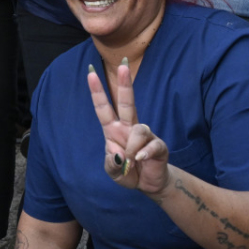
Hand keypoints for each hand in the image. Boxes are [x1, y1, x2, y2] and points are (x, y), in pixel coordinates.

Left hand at [88, 61, 170, 194]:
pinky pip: (151, 145)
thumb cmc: (128, 172)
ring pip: (139, 129)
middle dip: (125, 83)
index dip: (97, 91)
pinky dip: (143, 154)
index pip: (103, 107)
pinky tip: (140, 160)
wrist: (149, 184)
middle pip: (127, 102)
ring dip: (132, 147)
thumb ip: (111, 164)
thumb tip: (118, 154)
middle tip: (123, 65)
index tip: (90, 72)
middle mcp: (129, 127)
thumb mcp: (113, 171)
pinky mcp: (158, 145)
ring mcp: (145, 135)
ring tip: (131, 161)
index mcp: (113, 130)